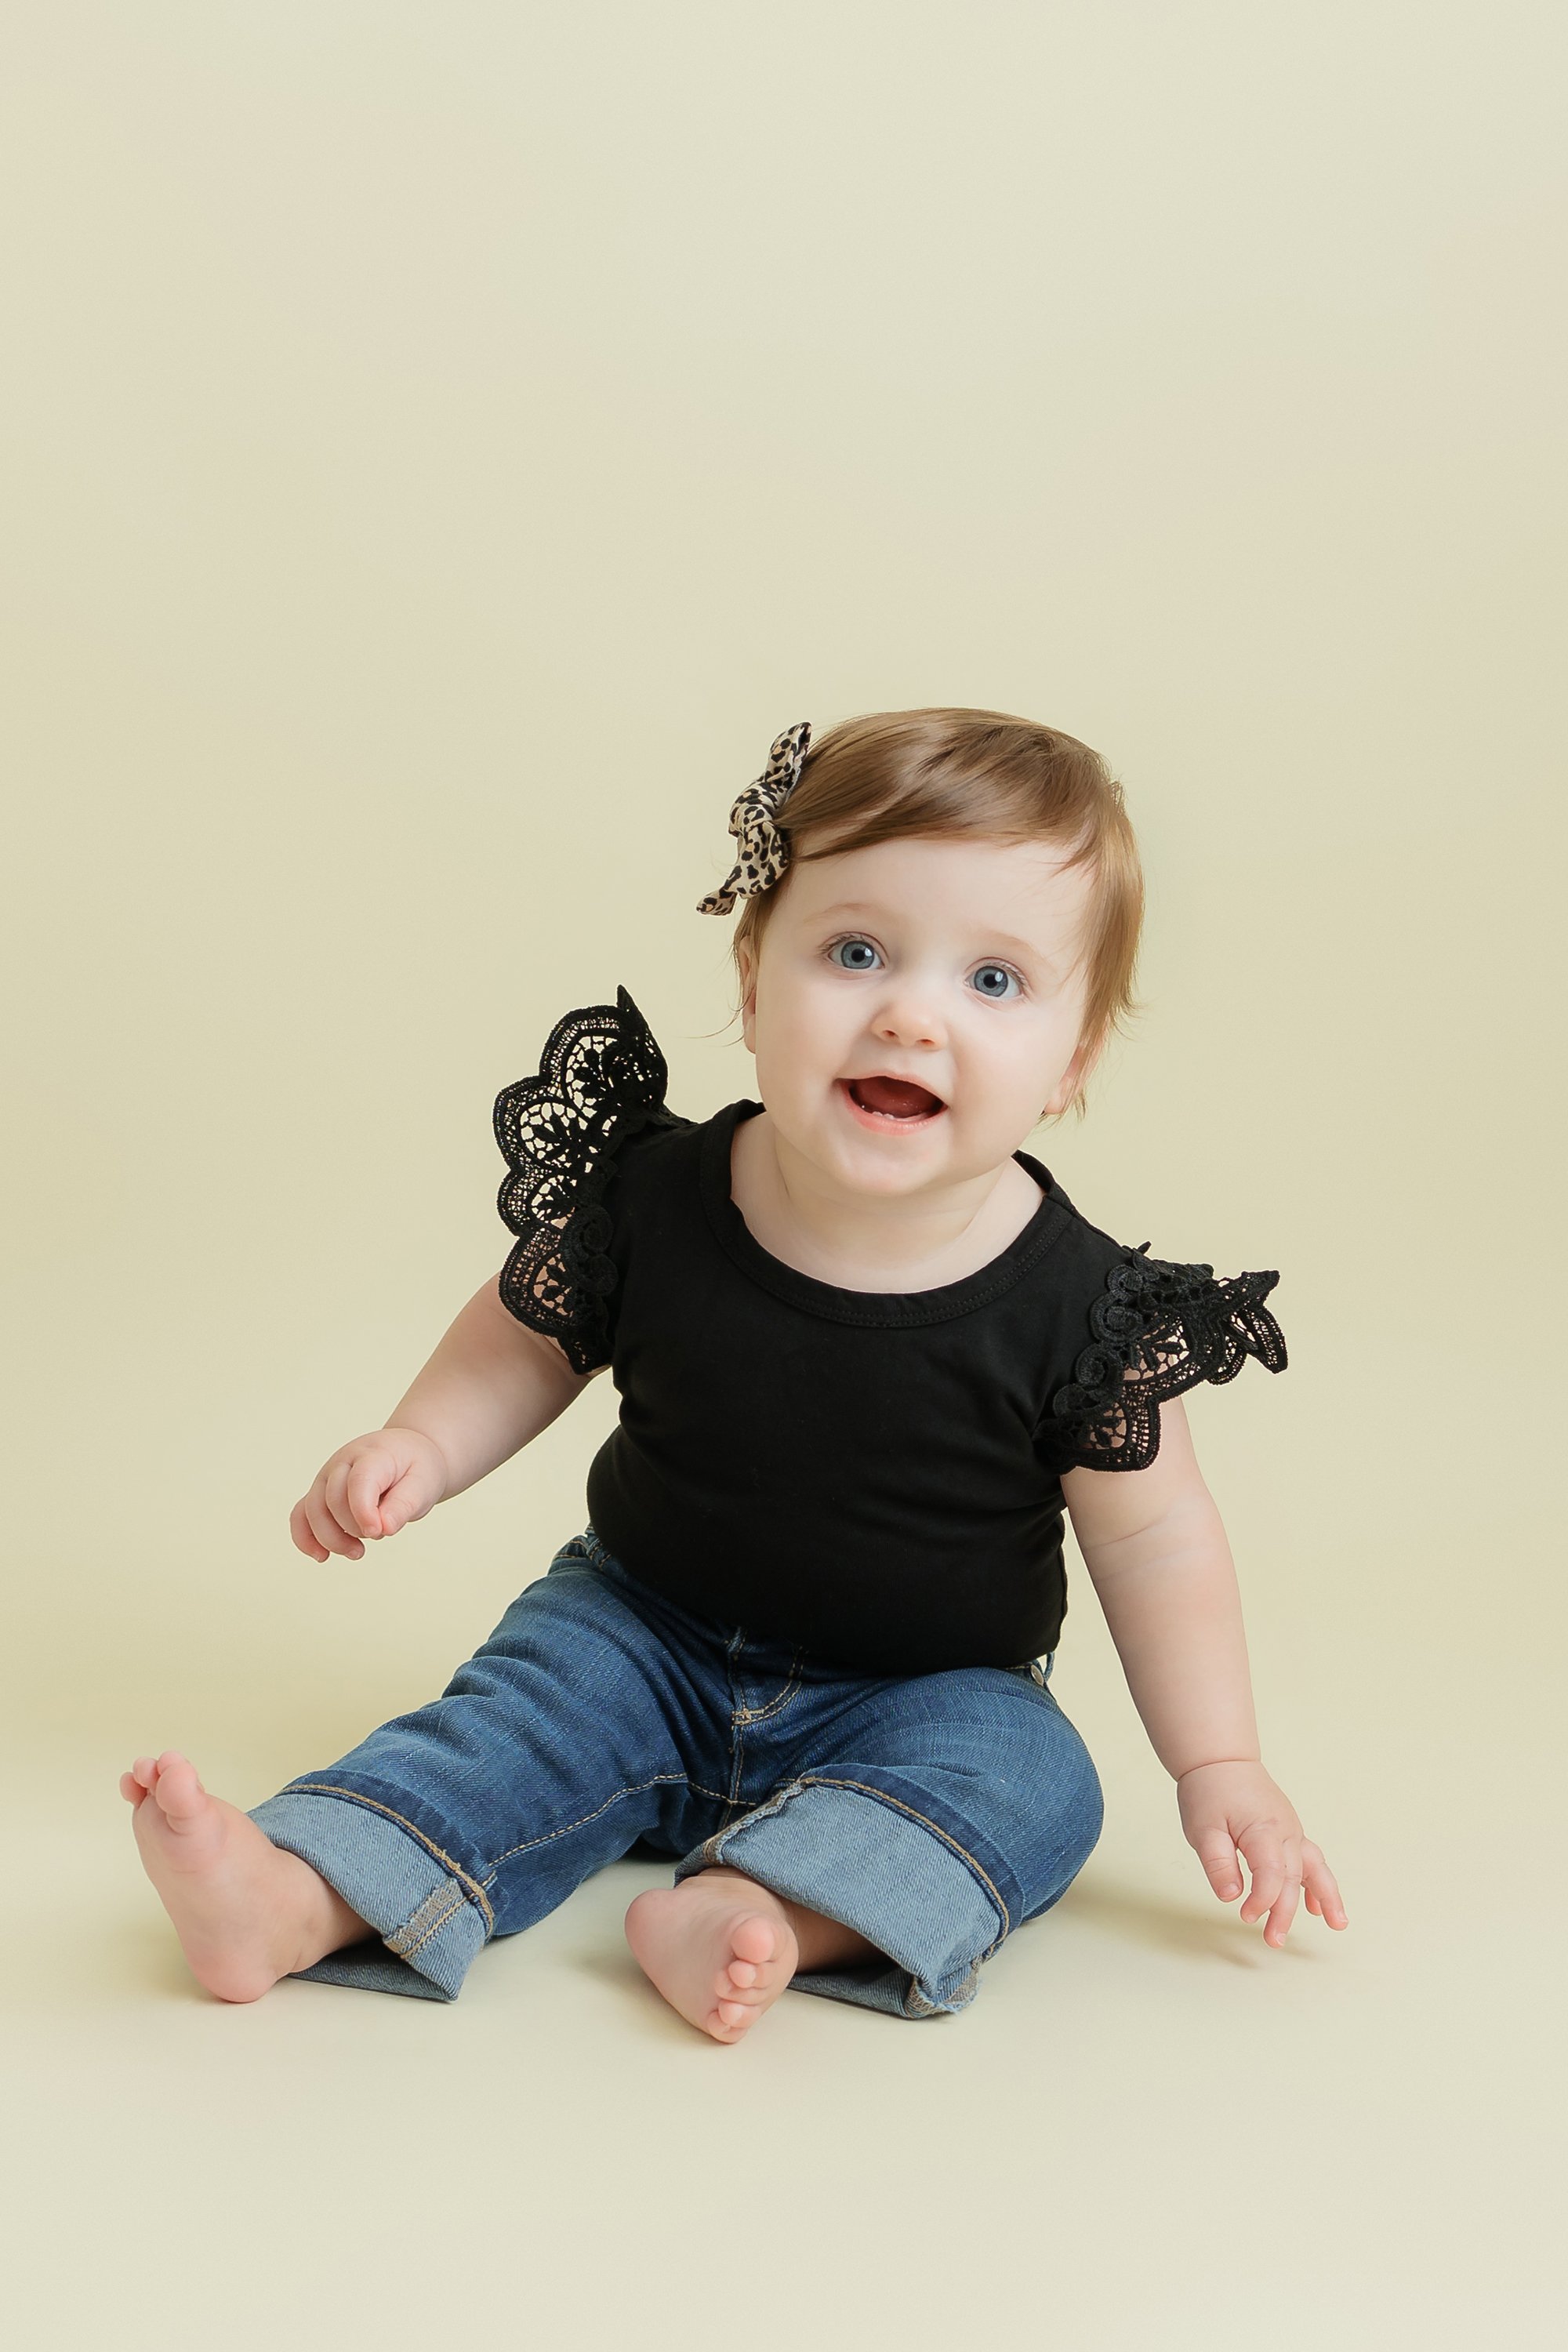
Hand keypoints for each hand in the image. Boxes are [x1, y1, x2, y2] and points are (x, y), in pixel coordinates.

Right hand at [290, 1426, 448, 1561]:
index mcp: (372, 1455)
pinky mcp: (320, 1492)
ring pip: (312, 1510)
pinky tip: (322, 1556)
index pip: (358, 1482)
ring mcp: (327, 1477)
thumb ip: (404, 1505)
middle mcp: (343, 1462)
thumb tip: (384, 1528)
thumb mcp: (423, 1484)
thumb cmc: (416, 1469)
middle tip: (380, 1535)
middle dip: (354, 1528)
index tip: (379, 1532)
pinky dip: (305, 1538)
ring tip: (357, 1552)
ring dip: (331, 1539)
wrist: (409, 1454)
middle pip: (332, 1499)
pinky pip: (301, 1515)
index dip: (363, 1511)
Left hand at [1177, 1760, 1347, 1947]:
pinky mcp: (1289, 1831)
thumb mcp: (1201, 1827)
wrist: (1221, 1759)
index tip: (1245, 1916)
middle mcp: (1284, 1831)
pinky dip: (1318, 1883)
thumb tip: (1230, 1897)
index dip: (1262, 1900)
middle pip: (1293, 1878)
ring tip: (1337, 1925)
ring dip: (1327, 1897)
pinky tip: (1319, 1907)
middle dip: (1285, 1912)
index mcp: (1262, 1830)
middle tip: (1273, 1941)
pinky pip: (1310, 1859)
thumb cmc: (1209, 1790)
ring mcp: (1291, 1830)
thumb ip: (1217, 1863)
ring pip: (1315, 1867)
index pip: (1272, 1874)